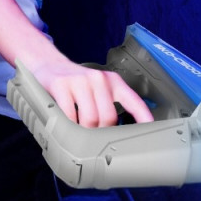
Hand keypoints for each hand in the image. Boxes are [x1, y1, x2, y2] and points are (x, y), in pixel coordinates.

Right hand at [29, 57, 153, 126]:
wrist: (48, 64)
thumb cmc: (75, 84)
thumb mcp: (97, 90)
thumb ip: (108, 107)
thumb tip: (119, 136)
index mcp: (112, 81)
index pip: (134, 101)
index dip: (144, 119)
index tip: (152, 133)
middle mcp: (98, 79)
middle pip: (108, 117)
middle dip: (100, 132)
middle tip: (92, 136)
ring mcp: (79, 80)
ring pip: (90, 119)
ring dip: (83, 132)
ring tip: (78, 130)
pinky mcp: (60, 85)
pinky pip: (69, 116)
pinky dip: (68, 126)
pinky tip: (66, 124)